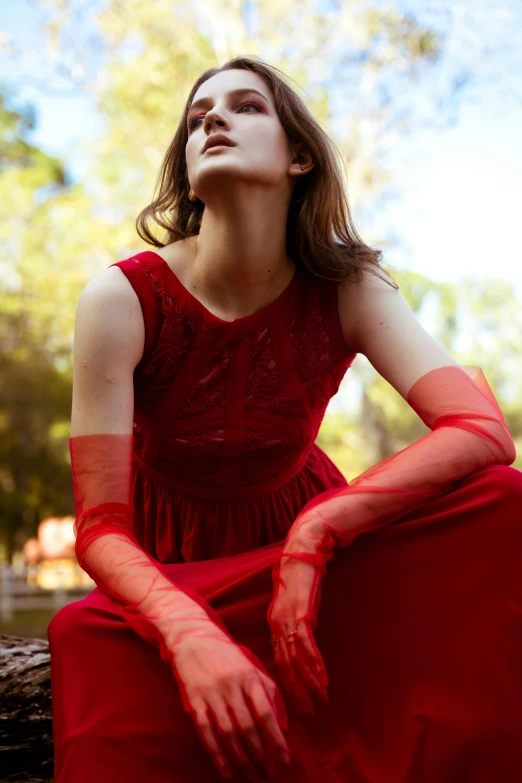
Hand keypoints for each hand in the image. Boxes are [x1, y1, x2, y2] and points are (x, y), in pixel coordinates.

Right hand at [169, 627, 291, 780]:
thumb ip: (272, 693)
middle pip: (248, 727)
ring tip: (252, 776)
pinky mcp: (193, 700)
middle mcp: (231, 685)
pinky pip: (205, 731)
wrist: (194, 638)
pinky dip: (216, 753)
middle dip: (260, 754)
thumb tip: (285, 726)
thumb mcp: (254, 667)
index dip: (276, 738)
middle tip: (268, 774)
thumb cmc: (229, 656)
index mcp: (249, 676)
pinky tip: (226, 769)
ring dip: (241, 758)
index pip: (265, 712)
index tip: (285, 759)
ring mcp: (211, 693)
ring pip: (228, 733)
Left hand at [267, 556, 328, 714]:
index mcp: (274, 623)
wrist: (303, 551)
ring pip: (295, 660)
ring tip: (318, 700)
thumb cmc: (301, 575)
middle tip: (306, 712)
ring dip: (308, 682)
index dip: (286, 682)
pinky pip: (307, 646)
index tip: (295, 702)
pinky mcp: (301, 615)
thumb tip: (306, 638)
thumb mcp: (297, 603)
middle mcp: (277, 624)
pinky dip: (315, 665)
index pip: (279, 660)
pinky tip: (322, 679)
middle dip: (296, 690)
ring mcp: (287, 620)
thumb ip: (298, 622)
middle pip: (285, 665)